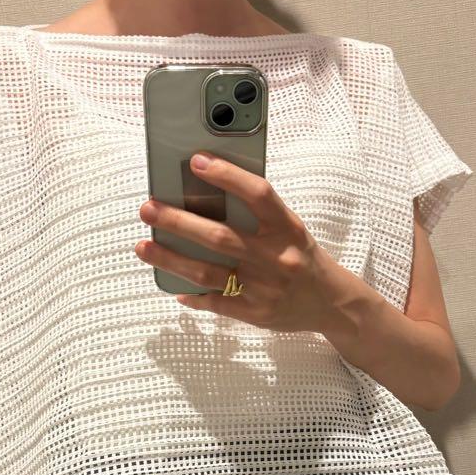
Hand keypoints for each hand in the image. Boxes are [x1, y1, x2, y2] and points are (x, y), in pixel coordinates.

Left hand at [135, 150, 347, 332]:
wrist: (332, 303)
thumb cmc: (302, 257)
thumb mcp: (290, 228)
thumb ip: (257, 215)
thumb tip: (205, 195)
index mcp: (287, 228)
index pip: (258, 194)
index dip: (228, 176)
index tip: (196, 161)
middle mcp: (275, 257)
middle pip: (219, 237)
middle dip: (178, 222)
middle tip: (148, 208)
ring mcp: (264, 288)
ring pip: (208, 272)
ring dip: (171, 259)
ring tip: (143, 246)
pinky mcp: (255, 313)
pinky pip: (216, 304)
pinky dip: (192, 296)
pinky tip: (171, 287)